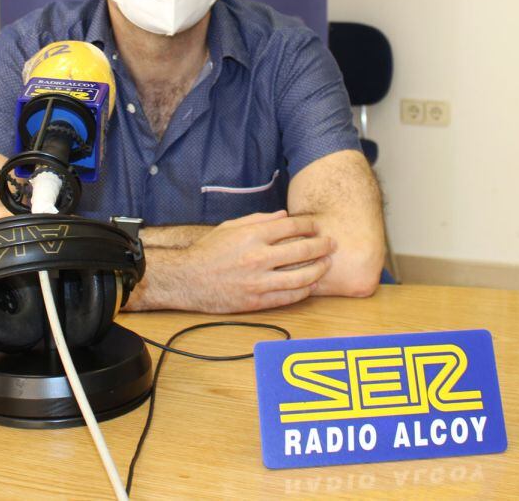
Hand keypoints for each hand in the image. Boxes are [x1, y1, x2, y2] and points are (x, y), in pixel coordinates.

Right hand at [179, 210, 333, 312]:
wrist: (187, 280)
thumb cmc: (208, 251)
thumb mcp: (230, 227)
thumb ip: (259, 219)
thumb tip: (284, 216)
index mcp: (251, 235)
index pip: (291, 227)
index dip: (309, 225)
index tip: (317, 226)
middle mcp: (257, 257)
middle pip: (302, 250)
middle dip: (322, 245)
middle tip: (331, 244)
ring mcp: (258, 282)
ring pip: (301, 277)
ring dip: (319, 270)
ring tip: (326, 264)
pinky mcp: (256, 301)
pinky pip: (289, 297)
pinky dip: (304, 291)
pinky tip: (311, 285)